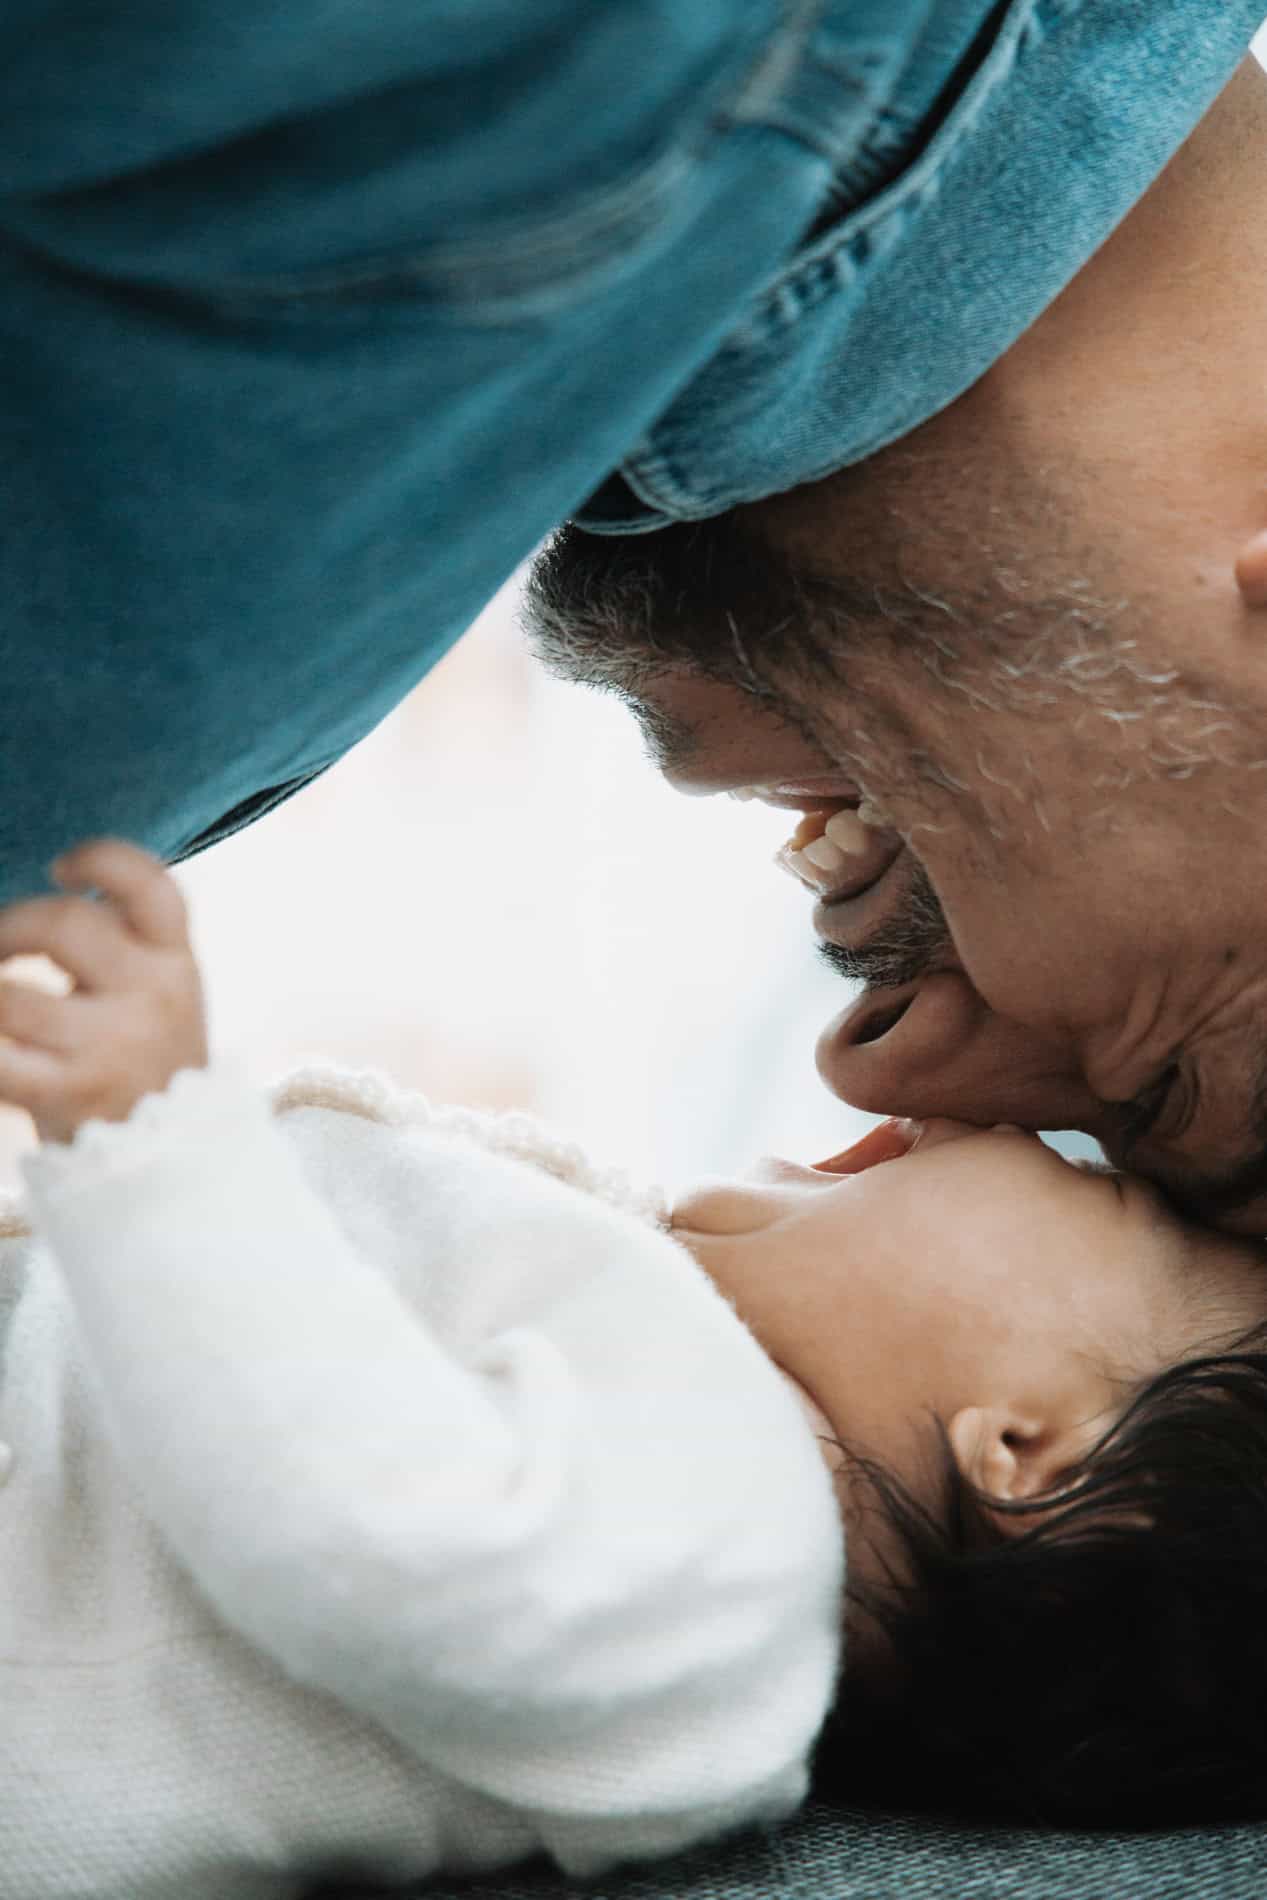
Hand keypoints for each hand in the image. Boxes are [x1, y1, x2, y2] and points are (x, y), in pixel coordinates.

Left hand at [0, 839, 207, 1143]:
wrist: (171, 1155)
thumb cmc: (147, 1055)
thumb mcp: (161, 990)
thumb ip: (121, 942)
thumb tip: (43, 899)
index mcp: (176, 961)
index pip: (151, 886)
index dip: (100, 858)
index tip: (60, 870)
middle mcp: (153, 997)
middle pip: (65, 924)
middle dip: (9, 926)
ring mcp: (113, 1047)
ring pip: (11, 997)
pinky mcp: (72, 1093)